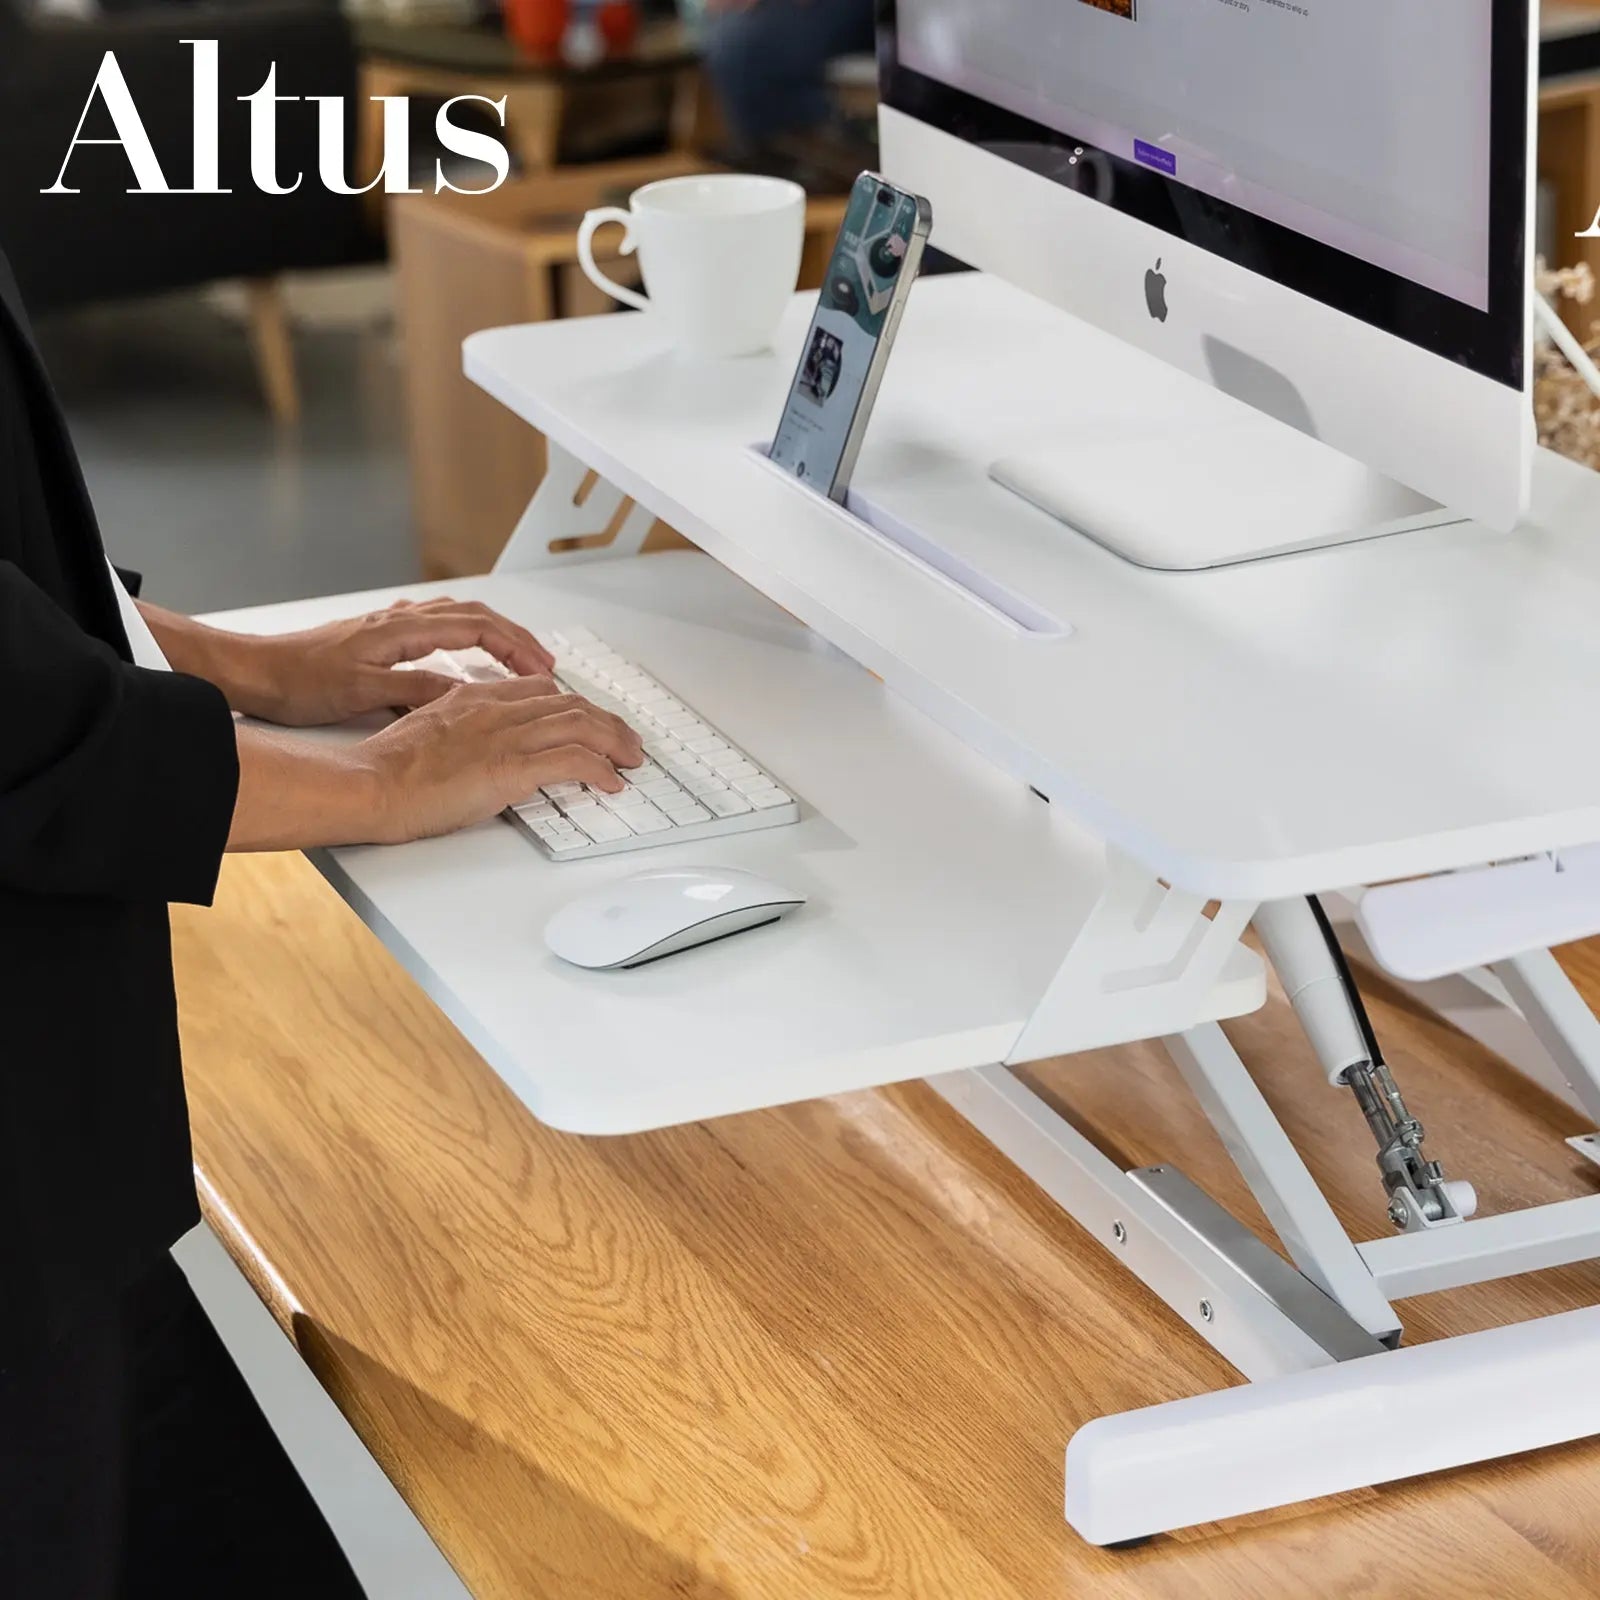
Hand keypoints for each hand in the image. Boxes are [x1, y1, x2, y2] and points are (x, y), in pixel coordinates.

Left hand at [232, 598, 558, 726]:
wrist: (252, 670)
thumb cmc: (297, 681)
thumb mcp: (362, 693)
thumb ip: (416, 690)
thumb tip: (463, 694)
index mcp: (402, 629)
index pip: (478, 629)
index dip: (516, 648)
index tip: (541, 669)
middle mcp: (400, 620)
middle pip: (476, 617)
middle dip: (517, 639)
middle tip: (545, 664)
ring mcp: (390, 625)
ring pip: (458, 618)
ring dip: (494, 635)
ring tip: (517, 657)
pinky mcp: (378, 637)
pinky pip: (437, 626)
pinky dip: (465, 636)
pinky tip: (464, 653)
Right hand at [359, 676, 644, 843]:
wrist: (369, 785)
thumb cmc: (388, 770)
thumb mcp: (429, 732)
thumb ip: (462, 731)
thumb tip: (483, 750)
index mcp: (474, 698)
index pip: (540, 690)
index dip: (574, 706)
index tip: (590, 722)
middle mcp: (494, 709)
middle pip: (569, 703)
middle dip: (606, 722)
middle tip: (626, 742)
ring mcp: (503, 736)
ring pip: (580, 724)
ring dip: (615, 742)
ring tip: (632, 759)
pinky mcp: (508, 768)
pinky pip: (572, 761)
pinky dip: (600, 770)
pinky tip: (612, 782)